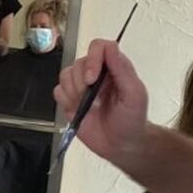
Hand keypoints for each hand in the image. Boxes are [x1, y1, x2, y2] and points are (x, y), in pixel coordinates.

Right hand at [54, 40, 149, 166]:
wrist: (121, 145)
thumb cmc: (132, 120)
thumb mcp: (134, 95)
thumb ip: (122, 70)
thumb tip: (111, 47)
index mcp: (114, 66)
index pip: (99, 47)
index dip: (92, 59)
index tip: (92, 80)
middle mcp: (97, 72)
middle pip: (78, 62)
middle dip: (81, 82)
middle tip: (92, 100)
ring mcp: (82, 86)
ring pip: (65, 75)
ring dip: (73, 92)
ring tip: (86, 106)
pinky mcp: (70, 100)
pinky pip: (58, 91)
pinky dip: (64, 101)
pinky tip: (77, 111)